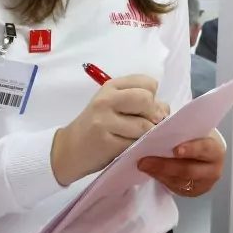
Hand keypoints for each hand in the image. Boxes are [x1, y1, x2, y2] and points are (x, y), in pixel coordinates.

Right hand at [50, 75, 168, 186]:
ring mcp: (105, 121)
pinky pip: (135, 143)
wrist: (68, 150)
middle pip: (146, 100)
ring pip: (144, 125)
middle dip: (154, 114)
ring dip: (148, 134)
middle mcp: (107, 100)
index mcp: (111, 86)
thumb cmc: (97, 126)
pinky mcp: (107, 142)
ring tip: (137, 137)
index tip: (145, 108)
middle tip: (148, 125)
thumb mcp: (114, 105)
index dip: (153, 96)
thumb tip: (165, 110)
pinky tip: (130, 146)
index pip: (148, 83)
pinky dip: (139, 146)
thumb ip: (139, 102)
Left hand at [139, 131, 225, 197]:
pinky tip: (150, 171)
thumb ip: (181, 128)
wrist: (205, 155)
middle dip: (164, 166)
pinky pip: (175, 187)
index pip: (205, 149)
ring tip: (143, 165)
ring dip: (158, 173)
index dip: (191, 149)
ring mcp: (204, 184)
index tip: (175, 150)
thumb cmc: (197, 138)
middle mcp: (213, 170)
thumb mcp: (194, 130)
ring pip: (178, 181)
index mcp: (216, 150)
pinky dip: (161, 179)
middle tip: (144, 161)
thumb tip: (159, 121)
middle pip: (188, 170)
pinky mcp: (193, 192)